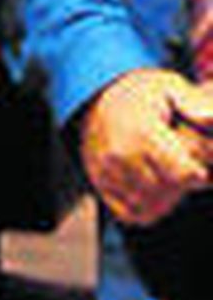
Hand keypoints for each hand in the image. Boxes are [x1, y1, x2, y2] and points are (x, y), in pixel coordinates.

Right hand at [78, 68, 212, 224]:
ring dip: (167, 198)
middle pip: (169, 192)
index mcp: (141, 132)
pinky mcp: (98, 183)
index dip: (200, 172)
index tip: (195, 161)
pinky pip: (130, 214)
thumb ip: (196, 101)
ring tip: (168, 175)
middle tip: (181, 164)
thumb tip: (209, 118)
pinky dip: (147, 210)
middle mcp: (119, 154)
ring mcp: (105, 171)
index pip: (185, 174)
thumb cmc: (142, 94)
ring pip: (150, 206)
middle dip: (184, 185)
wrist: (98, 98)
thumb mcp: (170, 86)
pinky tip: (154, 191)